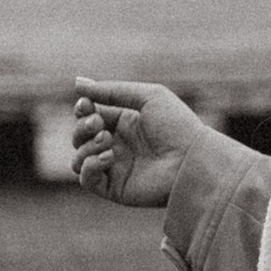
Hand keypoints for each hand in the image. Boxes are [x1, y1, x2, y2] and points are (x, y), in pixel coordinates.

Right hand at [73, 77, 205, 207]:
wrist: (194, 159)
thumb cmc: (178, 125)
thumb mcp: (148, 97)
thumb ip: (111, 90)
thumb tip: (77, 82)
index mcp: (125, 122)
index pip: (90, 115)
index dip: (82, 109)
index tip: (87, 104)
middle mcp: (118, 145)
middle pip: (79, 136)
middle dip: (82, 127)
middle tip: (99, 125)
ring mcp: (115, 168)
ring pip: (78, 158)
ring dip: (85, 146)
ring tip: (107, 141)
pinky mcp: (115, 188)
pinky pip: (86, 179)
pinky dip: (89, 166)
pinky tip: (108, 157)